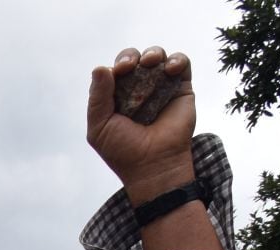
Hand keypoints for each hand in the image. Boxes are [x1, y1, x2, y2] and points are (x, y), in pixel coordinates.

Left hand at [87, 47, 197, 202]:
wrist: (153, 165)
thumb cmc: (123, 150)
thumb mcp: (99, 127)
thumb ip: (97, 98)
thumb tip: (99, 67)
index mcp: (117, 96)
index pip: (115, 71)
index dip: (115, 66)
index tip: (118, 72)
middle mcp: (139, 89)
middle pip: (134, 59)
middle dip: (129, 57)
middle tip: (130, 66)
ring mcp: (161, 87)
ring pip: (157, 57)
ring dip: (153, 54)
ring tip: (151, 63)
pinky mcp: (182, 89)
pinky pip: (182, 64)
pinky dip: (177, 60)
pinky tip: (170, 69)